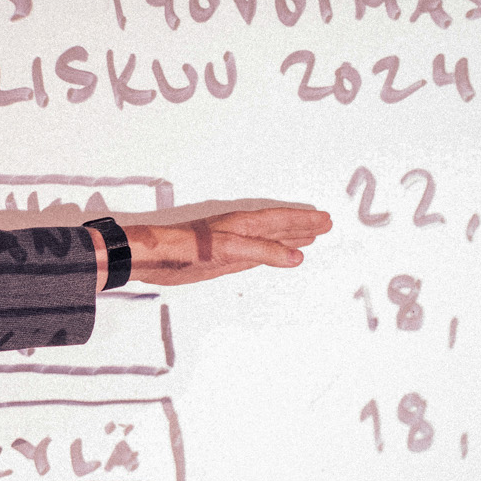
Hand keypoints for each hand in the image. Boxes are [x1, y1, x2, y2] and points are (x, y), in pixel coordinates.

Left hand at [118, 207, 332, 285]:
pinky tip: (277, 256)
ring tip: (309, 237)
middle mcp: (242, 231)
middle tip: (325, 224)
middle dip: (302, 226)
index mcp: (244, 224)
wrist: (154, 259)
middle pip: (279, 227)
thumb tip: (296, 257)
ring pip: (270, 240)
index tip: (325, 219)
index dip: (303, 221)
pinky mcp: (224, 260)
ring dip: (290, 238)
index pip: (281, 220)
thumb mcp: (229, 249)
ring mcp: (234, 245)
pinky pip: (257, 255)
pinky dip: (272, 254)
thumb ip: (263, 252)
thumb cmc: (186, 248)